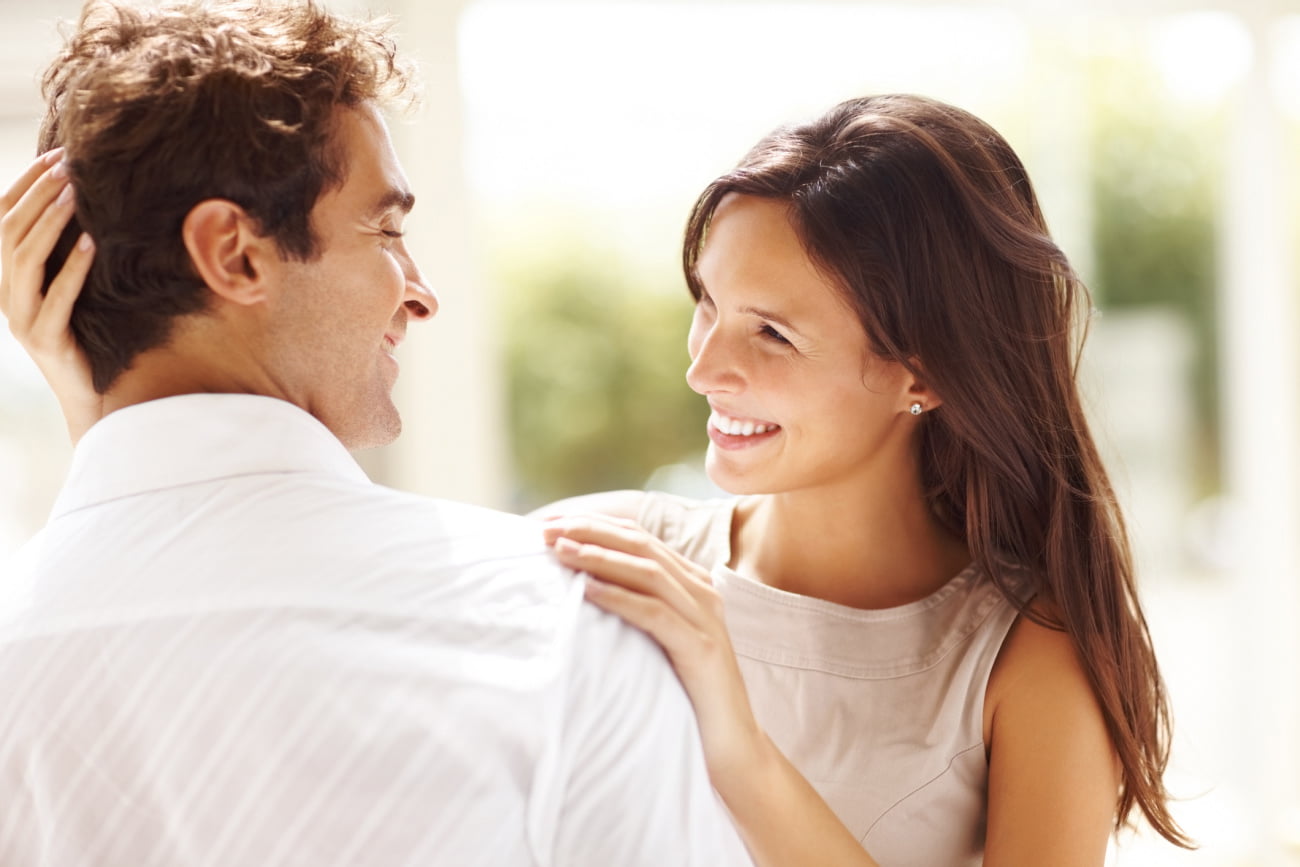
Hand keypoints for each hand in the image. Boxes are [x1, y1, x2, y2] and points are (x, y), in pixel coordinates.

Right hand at [0, 149, 101, 442]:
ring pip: (24, 259)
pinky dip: (73, 268)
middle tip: (67, 167)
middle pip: (10, 232)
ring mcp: (20, 317)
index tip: (55, 155)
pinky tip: (93, 244)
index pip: (3, 219)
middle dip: (38, 195)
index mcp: (5, 276)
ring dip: (51, 223)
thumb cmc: (87, 333)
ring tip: (77, 196)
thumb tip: (87, 199)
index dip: (26, 184)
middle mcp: (4, 292)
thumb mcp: (71, 285)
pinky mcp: (44, 338)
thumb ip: (67, 250)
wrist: (91, 394)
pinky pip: (55, 297)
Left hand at [542, 514, 767, 790]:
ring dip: (599, 558)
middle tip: (546, 531)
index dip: (594, 525)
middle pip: (641, 545)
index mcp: (692, 584)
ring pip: (648, 572)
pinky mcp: (703, 650)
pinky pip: (656, 614)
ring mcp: (706, 619)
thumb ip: (635, 611)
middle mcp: (702, 592)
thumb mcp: (659, 642)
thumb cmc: (687, 695)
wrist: (733, 746)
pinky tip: (588, 591)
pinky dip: (619, 598)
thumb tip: (579, 588)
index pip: (639, 539)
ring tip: (560, 552)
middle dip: (590, 532)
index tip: (549, 524)